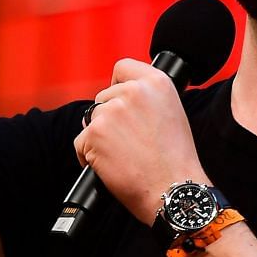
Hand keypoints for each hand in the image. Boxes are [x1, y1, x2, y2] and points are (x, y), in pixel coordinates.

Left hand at [73, 58, 206, 221]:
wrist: (173, 189)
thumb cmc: (175, 160)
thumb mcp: (172, 113)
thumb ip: (147, 98)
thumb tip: (121, 95)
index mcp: (156, 82)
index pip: (122, 67)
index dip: (117, 85)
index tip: (120, 101)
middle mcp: (133, 91)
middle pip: (102, 98)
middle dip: (108, 119)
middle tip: (128, 142)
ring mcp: (111, 111)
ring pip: (90, 121)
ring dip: (99, 138)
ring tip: (122, 156)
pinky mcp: (94, 133)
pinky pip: (80, 142)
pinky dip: (88, 156)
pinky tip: (111, 167)